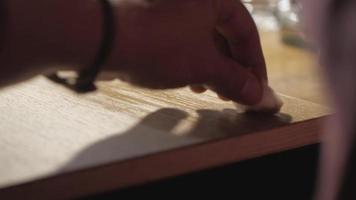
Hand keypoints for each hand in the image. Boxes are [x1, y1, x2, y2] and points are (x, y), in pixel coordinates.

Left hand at [105, 0, 266, 104]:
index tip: (258, 89)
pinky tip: (188, 79)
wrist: (103, 39)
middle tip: (233, 93)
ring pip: (202, 40)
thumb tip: (260, 96)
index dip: (255, 64)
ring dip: (210, 67)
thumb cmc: (159, 45)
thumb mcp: (203, 65)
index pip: (245, 30)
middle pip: (224, 35)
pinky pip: (182, 41)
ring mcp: (171, 7)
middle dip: (230, 68)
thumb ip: (234, 80)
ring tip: (208, 89)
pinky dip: (190, 61)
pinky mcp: (154, 21)